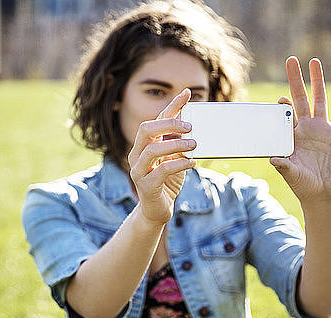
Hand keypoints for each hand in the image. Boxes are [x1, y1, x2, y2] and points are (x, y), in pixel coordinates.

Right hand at [127, 88, 196, 224]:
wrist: (157, 211)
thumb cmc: (166, 182)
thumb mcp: (174, 158)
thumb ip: (178, 143)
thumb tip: (191, 124)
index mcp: (143, 145)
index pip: (156, 119)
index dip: (171, 106)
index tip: (187, 93)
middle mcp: (137, 155)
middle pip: (146, 130)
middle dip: (169, 124)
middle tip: (190, 127)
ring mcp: (139, 171)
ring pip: (153, 150)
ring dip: (176, 145)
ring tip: (194, 146)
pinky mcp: (146, 187)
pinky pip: (161, 171)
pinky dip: (179, 165)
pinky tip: (192, 163)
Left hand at [270, 56, 330, 207]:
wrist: (323, 195)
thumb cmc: (303, 185)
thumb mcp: (292, 175)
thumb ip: (284, 166)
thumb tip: (273, 159)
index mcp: (292, 136)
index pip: (285, 115)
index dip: (283, 106)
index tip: (280, 99)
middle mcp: (306, 129)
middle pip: (300, 98)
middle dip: (296, 79)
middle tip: (291, 60)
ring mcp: (323, 130)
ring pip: (320, 100)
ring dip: (318, 80)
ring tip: (315, 62)